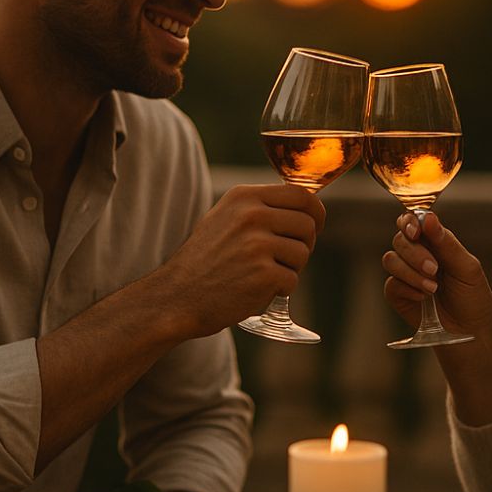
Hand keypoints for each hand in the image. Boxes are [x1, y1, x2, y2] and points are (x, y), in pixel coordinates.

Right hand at [161, 183, 325, 335]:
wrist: (177, 296)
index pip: (301, 195)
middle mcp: (252, 215)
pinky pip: (292, 280)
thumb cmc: (205, 260)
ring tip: (262, 274)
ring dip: (290, 269)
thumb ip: (260, 208)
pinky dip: (280, 290)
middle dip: (304, 244)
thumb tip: (306, 206)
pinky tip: (256, 290)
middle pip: (308, 225)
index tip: (314, 226)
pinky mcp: (263, 274)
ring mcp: (258, 244)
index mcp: (244, 197)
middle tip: (284, 258)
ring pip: (303, 254)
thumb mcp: (226, 218)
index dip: (315, 213)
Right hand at [382, 211, 491, 341]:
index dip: (409, 222)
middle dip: (415, 253)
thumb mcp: (467, 268)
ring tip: (433, 288)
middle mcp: (417, 254)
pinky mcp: (398, 295)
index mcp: (435, 242)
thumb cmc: (473, 298)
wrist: (470, 333)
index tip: (416, 231)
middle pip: (400, 239)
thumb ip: (447, 243)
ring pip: (390, 259)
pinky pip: (391, 284)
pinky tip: (424, 299)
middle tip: (435, 269)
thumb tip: (428, 217)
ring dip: (411, 272)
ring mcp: (405, 274)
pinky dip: (408, 289)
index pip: (413, 221)